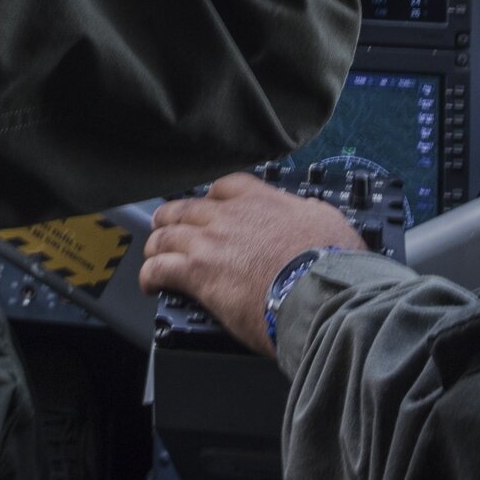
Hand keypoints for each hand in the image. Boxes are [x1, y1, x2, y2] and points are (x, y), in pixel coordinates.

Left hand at [138, 173, 362, 355]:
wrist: (318, 292)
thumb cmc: (329, 264)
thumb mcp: (327, 221)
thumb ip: (310, 212)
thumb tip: (311, 213)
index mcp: (261, 200)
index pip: (224, 187)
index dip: (211, 197)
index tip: (209, 205)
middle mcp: (229, 216)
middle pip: (186, 207)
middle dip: (173, 217)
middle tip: (167, 225)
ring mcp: (210, 242)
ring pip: (166, 234)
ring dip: (156, 243)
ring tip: (153, 252)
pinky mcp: (198, 274)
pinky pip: (160, 268)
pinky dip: (150, 274)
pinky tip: (150, 283)